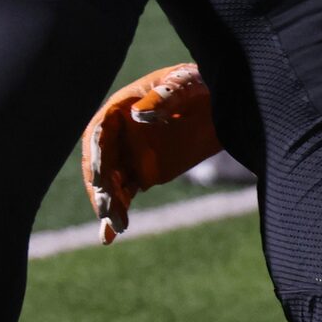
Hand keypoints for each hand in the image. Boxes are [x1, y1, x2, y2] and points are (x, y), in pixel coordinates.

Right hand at [82, 63, 221, 241]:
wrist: (222, 105)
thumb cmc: (200, 84)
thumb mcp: (186, 84)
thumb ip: (164, 97)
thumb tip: (138, 116)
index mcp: (119, 108)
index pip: (99, 134)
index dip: (99, 155)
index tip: (103, 176)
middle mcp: (116, 135)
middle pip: (99, 163)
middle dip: (102, 186)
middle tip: (108, 208)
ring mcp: (127, 156)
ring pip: (110, 184)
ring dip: (110, 205)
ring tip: (119, 226)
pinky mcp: (141, 174)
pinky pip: (124, 196)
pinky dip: (117, 214)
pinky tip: (108, 238)